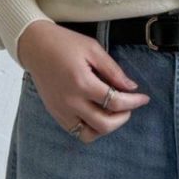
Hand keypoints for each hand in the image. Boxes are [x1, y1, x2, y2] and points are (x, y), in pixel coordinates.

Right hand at [17, 20, 150, 142]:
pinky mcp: (55, 113)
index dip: (134, 102)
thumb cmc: (65, 43)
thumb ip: (113, 71)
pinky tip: (96, 113)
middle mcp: (71, 101)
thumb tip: (132, 88)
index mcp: (82, 82)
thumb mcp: (93, 49)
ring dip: (105, 127)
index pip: (115, 102)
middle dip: (122, 118)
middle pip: (104, 125)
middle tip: (128, 107)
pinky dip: (90, 127)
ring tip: (111, 113)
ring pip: (89, 135)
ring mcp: (61, 110)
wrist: (34, 46)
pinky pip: (76, 131)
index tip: (143, 98)